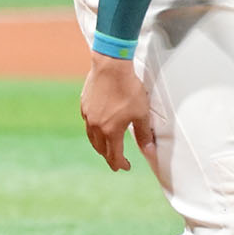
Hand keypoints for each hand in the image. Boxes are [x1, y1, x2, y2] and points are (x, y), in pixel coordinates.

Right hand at [80, 53, 155, 172]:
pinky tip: (98, 126)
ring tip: (106, 148)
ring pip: (92, 137)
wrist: (111, 67)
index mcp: (110, 131)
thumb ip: (143, 133)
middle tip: (116, 161)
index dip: (120, 163)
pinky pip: (88, 123)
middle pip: (101, 148)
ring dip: (100, 145)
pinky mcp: (84, 105)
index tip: (126, 167)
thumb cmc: (129, 89)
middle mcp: (96, 126)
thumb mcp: (141, 113)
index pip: (114, 155)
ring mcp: (88, 116)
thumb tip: (149, 150)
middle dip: (109, 157)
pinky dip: (93, 130)